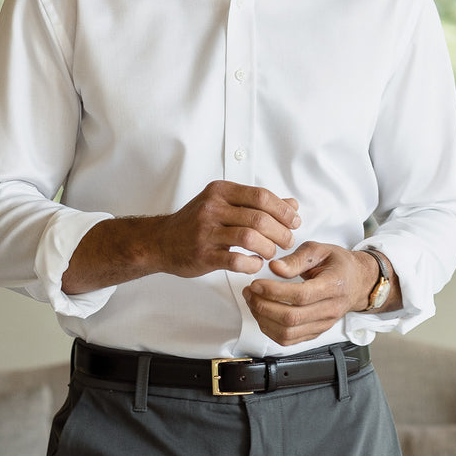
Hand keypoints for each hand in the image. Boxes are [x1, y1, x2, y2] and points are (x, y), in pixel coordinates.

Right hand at [154, 180, 300, 277]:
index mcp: (221, 191)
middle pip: (259, 218)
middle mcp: (213, 208)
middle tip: (287, 241)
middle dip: (281, 232)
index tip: (294, 221)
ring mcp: (206, 232)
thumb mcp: (225, 204)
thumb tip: (292, 205)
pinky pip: (236, 260)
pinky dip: (252, 263)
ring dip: (269, 248)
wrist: (160, 242)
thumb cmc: (196, 222)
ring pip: (250, 238)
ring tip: (271, 254)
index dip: (283, 210)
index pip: (261, 196)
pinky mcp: (203, 254)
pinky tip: (255, 264)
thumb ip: (258, 204)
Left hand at [243, 242, 390, 346]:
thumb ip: (296, 259)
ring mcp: (323, 324)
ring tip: (253, 301)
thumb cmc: (338, 264)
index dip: (274, 291)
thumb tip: (275, 268)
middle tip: (250, 291)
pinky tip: (262, 314)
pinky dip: (270, 330)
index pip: (301, 295)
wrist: (358, 282)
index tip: (256, 283)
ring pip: (288, 333)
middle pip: (292, 318)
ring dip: (264, 319)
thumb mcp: (320, 250)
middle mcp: (330, 309)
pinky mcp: (315, 332)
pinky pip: (289, 340)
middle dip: (263, 306)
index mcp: (333, 286)